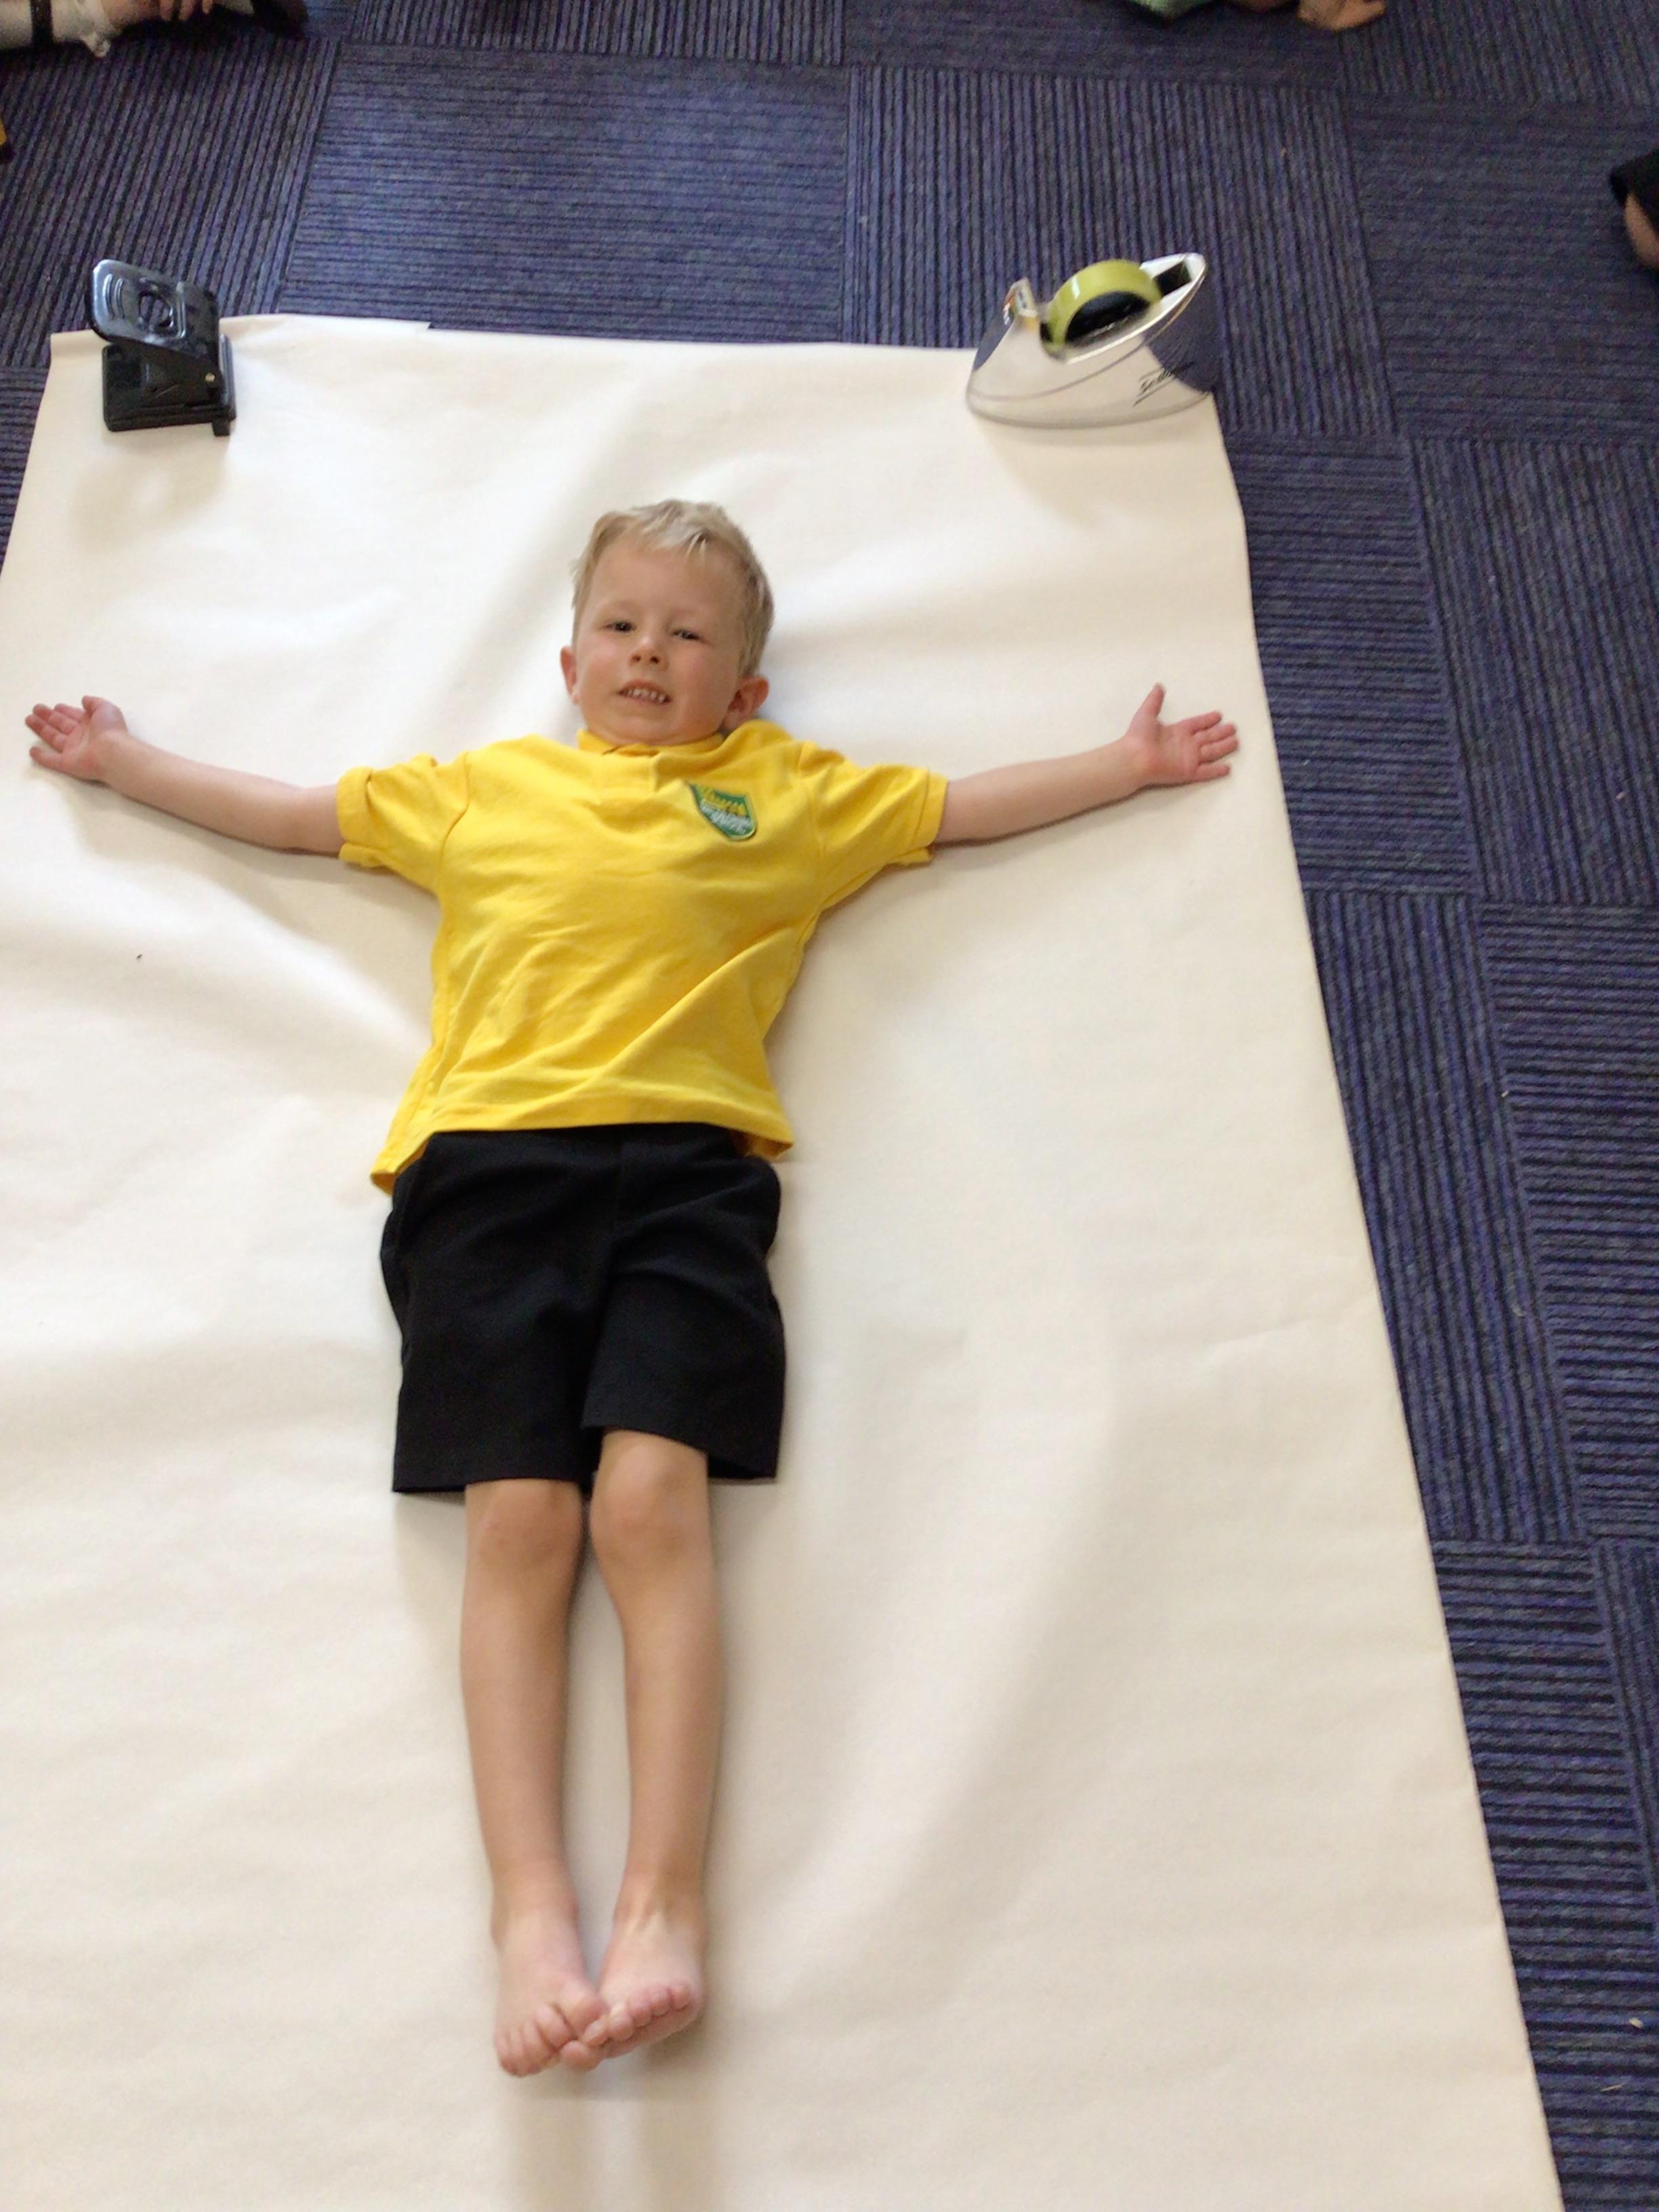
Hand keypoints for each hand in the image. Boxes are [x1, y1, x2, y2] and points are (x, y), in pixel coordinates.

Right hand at [26, 696, 132, 783]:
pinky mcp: (68, 764)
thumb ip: (94, 703)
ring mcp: (74, 751)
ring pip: (54, 738)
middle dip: (49, 717)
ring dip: (41, 729)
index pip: (75, 716)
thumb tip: (84, 700)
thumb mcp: (106, 708)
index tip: (56, 706)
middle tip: (36, 709)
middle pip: (61, 725)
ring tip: (29, 719)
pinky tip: (32, 751)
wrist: (113, 753)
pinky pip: (52, 760)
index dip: (65, 710)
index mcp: (91, 724)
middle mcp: (82, 737)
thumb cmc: (110, 729)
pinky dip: (42, 757)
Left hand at [1120, 684, 1237, 789]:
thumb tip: (1158, 686)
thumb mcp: (1146, 714)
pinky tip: (1228, 768)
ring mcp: (1188, 759)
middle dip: (1221, 733)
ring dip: (1223, 747)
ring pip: (1211, 752)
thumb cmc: (1138, 736)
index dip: (1207, 720)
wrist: (1134, 758)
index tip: (1219, 715)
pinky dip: (1217, 770)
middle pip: (1208, 737)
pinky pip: (1206, 771)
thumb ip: (1154, 701)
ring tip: (1236, 742)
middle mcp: (1185, 744)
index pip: (1197, 724)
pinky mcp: (1188, 772)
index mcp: (1177, 731)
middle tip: (1233, 728)